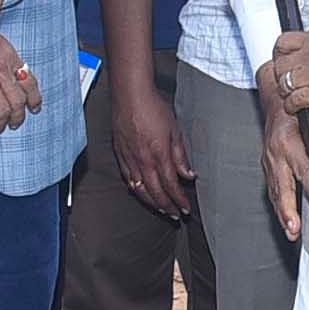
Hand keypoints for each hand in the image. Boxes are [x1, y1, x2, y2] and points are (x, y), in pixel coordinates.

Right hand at [0, 29, 42, 136]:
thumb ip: (5, 59)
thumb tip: (13, 75)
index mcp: (9, 58)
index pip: (30, 83)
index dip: (34, 99)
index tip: (34, 109)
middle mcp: (0, 70)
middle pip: (17, 102)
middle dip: (17, 118)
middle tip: (12, 125)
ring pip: (1, 112)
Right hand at [107, 70, 192, 216]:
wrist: (130, 94)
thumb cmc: (153, 107)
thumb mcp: (175, 130)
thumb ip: (181, 155)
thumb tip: (188, 175)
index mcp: (159, 154)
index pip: (171, 185)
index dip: (179, 200)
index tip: (185, 209)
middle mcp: (143, 160)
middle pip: (155, 192)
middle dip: (167, 206)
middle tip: (175, 215)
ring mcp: (129, 158)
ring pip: (140, 189)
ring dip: (151, 202)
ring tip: (161, 209)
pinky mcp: (120, 154)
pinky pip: (128, 178)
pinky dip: (136, 189)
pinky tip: (141, 192)